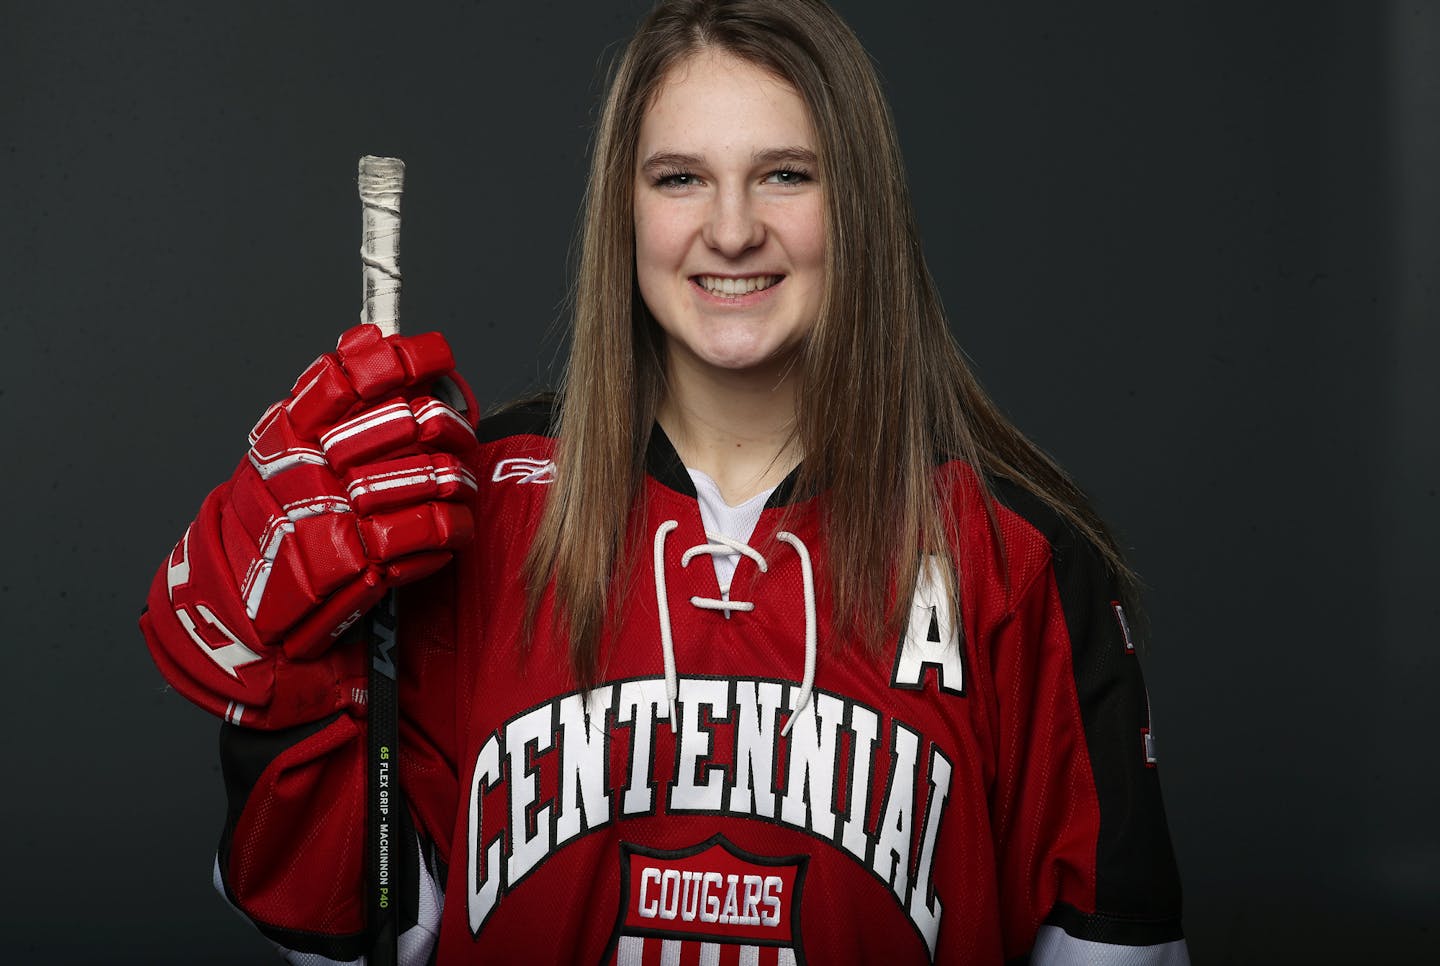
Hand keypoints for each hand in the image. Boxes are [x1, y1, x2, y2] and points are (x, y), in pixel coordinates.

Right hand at [141, 325, 479, 727]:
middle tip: (455, 436)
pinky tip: (448, 529)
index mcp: (291, 431)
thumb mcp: (280, 449)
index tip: (436, 356)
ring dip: (458, 482)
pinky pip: (433, 533)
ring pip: (434, 477)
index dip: (405, 359)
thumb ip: (324, 401)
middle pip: (413, 423)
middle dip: (449, 427)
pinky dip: (453, 529)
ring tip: (457, 487)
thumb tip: (373, 342)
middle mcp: (314, 467)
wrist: (236, 601)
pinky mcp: (363, 563)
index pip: (352, 375)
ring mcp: (339, 515)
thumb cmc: (269, 519)